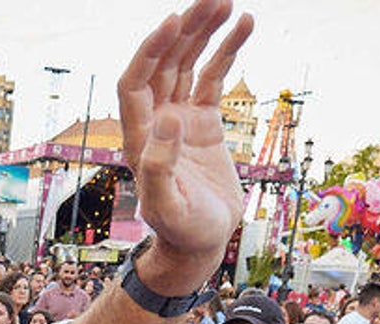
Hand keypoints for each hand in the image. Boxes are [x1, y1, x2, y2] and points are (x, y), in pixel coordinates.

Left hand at [117, 0, 253, 293]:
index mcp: (139, 138)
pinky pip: (211, 78)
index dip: (149, 52)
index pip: (135, 83)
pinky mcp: (202, 123)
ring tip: (227, 4)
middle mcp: (155, 123)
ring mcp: (178, 119)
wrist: (198, 243)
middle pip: (162, 64)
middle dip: (183, 31)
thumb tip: (168, 117)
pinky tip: (244, 25)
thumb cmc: (180, 230)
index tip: (172, 22)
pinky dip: (225, 52)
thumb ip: (159, 166)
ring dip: (203, 33)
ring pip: (186, 64)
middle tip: (211, 0)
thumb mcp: (167, 205)